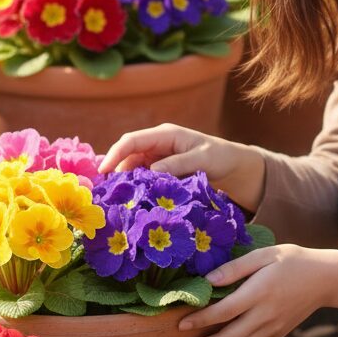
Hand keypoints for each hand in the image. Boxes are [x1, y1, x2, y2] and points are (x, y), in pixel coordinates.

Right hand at [99, 123, 266, 211]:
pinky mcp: (161, 171)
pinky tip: (133, 201)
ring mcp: (158, 158)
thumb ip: (177, 164)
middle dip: (115, 171)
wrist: (233, 167)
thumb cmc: (220, 158)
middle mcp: (157, 144)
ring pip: (133, 169)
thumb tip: (152, 170)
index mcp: (165, 135)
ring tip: (118, 200)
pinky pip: (143, 178)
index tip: (103, 171)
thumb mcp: (201, 160)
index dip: (115, 154)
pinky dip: (137, 188)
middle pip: (128, 156)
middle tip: (106, 192)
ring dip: (126, 182)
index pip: (132, 141)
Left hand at [174, 245, 337, 336]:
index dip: (201, 321)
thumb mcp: (264, 254)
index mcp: (260, 292)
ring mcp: (272, 329)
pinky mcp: (276, 335)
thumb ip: (235, 267)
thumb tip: (208, 280)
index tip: (179, 326)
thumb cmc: (292, 260)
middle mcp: (266, 315)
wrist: (326, 279)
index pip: (225, 311)